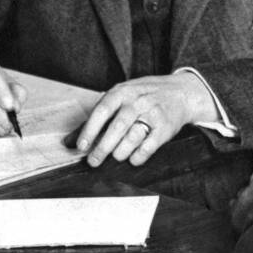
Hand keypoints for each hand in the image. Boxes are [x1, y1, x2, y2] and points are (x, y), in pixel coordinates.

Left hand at [75, 72, 213, 167]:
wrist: (181, 92)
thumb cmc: (145, 95)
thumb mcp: (122, 95)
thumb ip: (99, 116)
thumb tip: (70, 140)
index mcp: (123, 91)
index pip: (102, 111)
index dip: (89, 130)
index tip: (81, 146)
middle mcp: (138, 101)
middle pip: (116, 128)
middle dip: (102, 148)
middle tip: (94, 161)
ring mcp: (153, 114)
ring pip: (131, 139)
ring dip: (120, 153)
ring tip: (116, 156)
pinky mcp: (165, 128)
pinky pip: (147, 148)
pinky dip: (137, 157)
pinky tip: (133, 157)